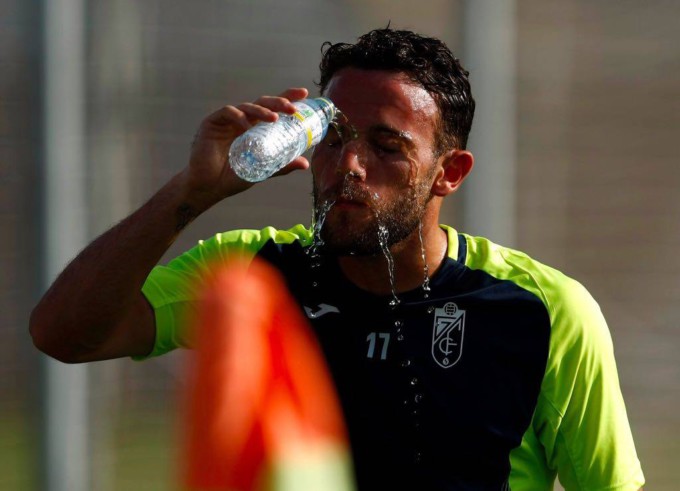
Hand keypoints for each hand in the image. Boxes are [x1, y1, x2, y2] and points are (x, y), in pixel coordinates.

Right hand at [183, 87, 309, 210]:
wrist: (209, 187)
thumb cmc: (233, 177)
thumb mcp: (262, 170)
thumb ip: (281, 165)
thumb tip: (305, 163)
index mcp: (255, 128)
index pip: (273, 108)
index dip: (288, 98)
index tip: (304, 93)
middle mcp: (243, 120)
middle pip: (263, 103)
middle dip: (279, 102)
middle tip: (292, 108)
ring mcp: (228, 120)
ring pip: (247, 106)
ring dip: (262, 110)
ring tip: (274, 119)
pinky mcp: (213, 122)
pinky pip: (228, 112)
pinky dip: (239, 116)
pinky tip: (247, 126)